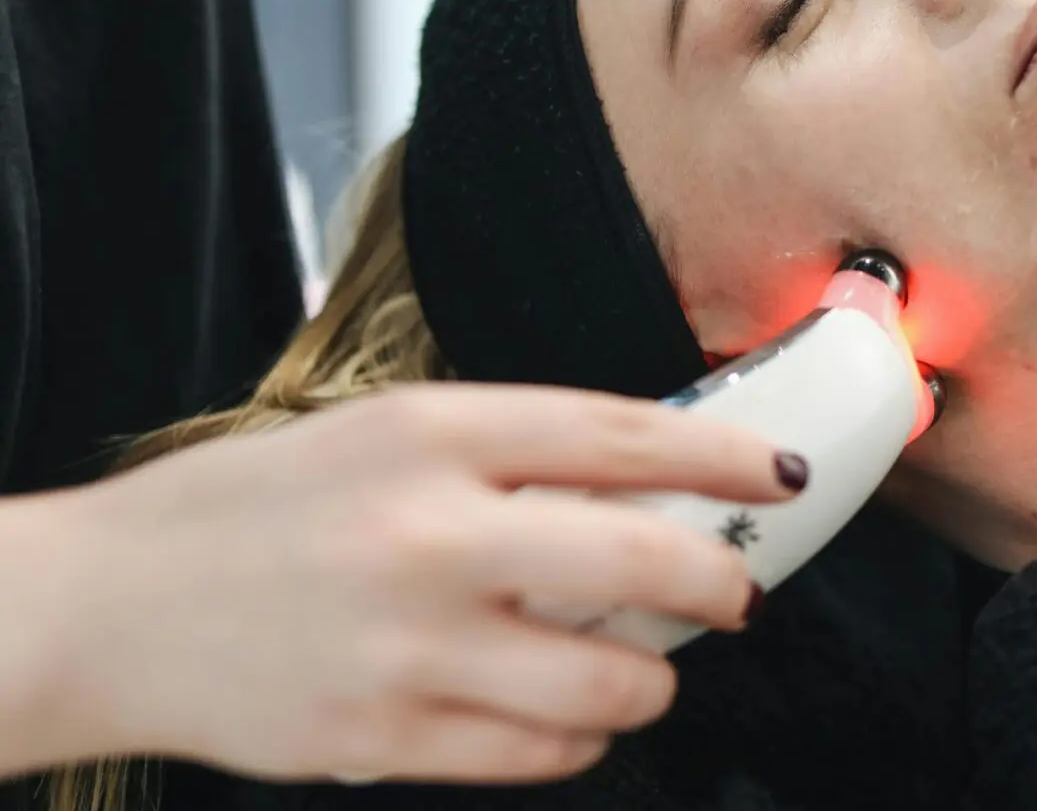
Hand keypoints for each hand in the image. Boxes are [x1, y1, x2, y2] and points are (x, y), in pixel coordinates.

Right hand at [24, 384, 802, 782]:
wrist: (106, 609)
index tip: (776, 470)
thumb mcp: (378, 434)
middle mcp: (427, 535)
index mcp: (429, 434)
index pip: (620, 434)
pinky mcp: (384, 740)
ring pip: (609, 684)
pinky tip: (562, 712)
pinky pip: (540, 756)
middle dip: (720, 579)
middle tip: (737, 587)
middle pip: (640, 558)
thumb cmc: (249, 508)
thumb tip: (645, 479)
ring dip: (653, 677)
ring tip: (639, 662)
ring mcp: (407, 649)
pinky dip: (579, 737)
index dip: (721, 452)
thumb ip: (507, 451)